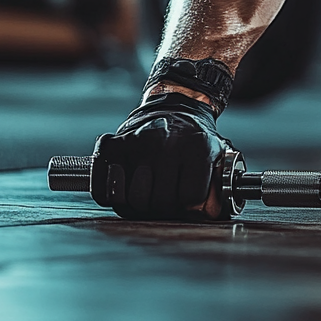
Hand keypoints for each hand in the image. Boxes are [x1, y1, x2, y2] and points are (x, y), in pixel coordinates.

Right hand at [90, 93, 229, 219]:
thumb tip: (209, 214)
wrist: (174, 107)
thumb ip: (217, 187)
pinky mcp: (112, 145)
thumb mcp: (216, 157)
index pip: (190, 197)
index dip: (189, 205)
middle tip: (165, 200)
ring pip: (130, 201)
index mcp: (196, 147)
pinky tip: (125, 186)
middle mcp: (166, 142)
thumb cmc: (194, 140)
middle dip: (163, 208)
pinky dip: (111, 196)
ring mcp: (136, 142)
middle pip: (159, 203)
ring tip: (147, 193)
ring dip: (138, 205)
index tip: (187, 199)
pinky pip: (103, 191)